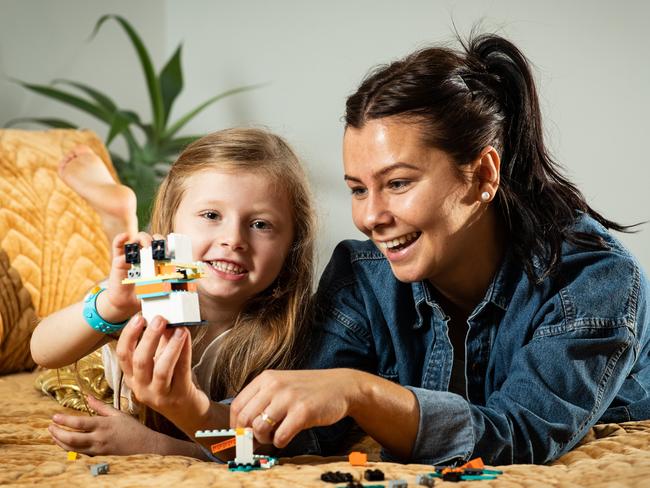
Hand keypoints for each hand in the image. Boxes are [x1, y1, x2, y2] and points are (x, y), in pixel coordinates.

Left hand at [48, 395, 156, 454]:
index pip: (79, 423)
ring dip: (60, 442)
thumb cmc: (131, 427)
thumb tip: (87, 397)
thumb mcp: (117, 413)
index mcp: (103, 425)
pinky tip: (64, 442)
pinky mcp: (98, 455)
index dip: (64, 420)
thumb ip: (100, 406)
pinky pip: (79, 452)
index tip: (54, 417)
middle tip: (50, 427)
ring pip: (72, 448)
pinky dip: (68, 447)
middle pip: (72, 439)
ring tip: (53, 434)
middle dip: (57, 433)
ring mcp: (97, 448)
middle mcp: (98, 438)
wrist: (143, 445)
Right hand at [97, 231, 163, 323]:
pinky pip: (117, 246)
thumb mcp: (160, 290)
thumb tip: (190, 285)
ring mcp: (131, 256)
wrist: (126, 304)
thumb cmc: (145, 295)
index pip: (163, 246)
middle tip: (159, 249)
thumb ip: (172, 285)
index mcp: (155, 260)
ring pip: (138, 239)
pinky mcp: (118, 260)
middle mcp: (144, 255)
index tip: (170, 250)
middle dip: (157, 240)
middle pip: (152, 238)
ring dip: (144, 239)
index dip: (167, 244)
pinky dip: (120, 239)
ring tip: (147, 247)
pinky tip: (125, 236)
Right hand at [115, 313, 208, 423]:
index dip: (128, 335)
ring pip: (160, 369)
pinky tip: (187, 338)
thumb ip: (159, 343)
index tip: (138, 317)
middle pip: (139, 360)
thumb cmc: (171, 382)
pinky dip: (184, 352)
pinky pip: (181, 371)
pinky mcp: (178, 395)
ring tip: (178, 329)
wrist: (187, 411)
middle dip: (148, 337)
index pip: (122, 355)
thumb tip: (161, 318)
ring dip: (170, 346)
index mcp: (132, 378)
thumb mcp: (158, 363)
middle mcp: (141, 387)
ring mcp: (159, 394)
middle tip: (159, 319)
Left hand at [230, 369, 361, 448]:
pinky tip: (288, 436)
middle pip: (245, 419)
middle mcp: (274, 385)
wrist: (340, 386)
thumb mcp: (282, 385)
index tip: (243, 435)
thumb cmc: (309, 389)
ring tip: (277, 435)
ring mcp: (289, 398)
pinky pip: (280, 437)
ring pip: (259, 429)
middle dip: (250, 435)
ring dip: (266, 439)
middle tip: (262, 437)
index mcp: (266, 378)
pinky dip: (281, 442)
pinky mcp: (303, 412)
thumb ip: (262, 400)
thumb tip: (243, 428)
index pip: (237, 406)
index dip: (236, 425)